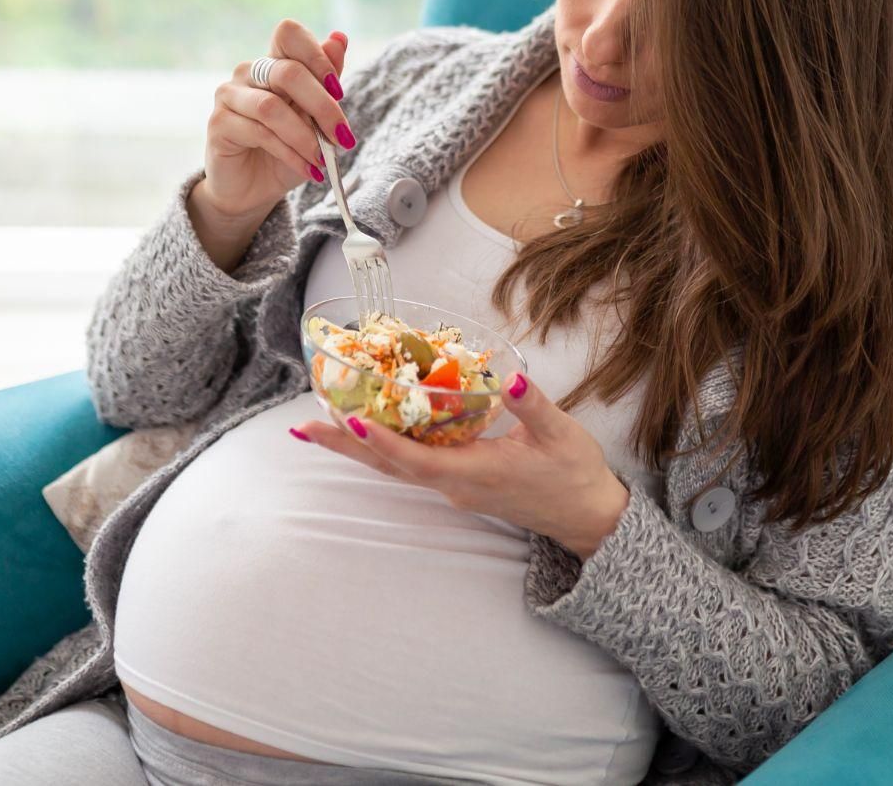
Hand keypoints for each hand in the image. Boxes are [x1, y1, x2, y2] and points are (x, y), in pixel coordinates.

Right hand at [199, 19, 354, 221]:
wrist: (253, 189)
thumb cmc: (286, 150)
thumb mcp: (313, 120)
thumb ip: (324, 82)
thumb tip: (339, 38)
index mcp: (273, 63)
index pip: (288, 34)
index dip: (316, 56)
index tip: (339, 91)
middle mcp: (248, 72)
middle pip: (288, 71)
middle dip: (322, 106)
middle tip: (343, 137)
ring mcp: (229, 95)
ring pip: (272, 107)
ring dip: (305, 137)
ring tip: (322, 160)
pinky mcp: (218, 123)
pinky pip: (259, 133)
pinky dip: (290, 153)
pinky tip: (306, 169)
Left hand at [293, 373, 631, 559]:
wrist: (588, 516)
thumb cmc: (575, 474)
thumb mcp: (560, 433)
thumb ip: (531, 404)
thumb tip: (510, 376)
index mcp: (476, 473)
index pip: (417, 460)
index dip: (382, 442)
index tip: (350, 422)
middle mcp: (455, 485)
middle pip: (390, 466)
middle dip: (346, 446)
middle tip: (304, 427)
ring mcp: (454, 487)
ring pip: (396, 467)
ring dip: (358, 446)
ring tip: (319, 425)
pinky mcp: (458, 482)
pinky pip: (411, 465)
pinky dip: (384, 446)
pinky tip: (369, 426)